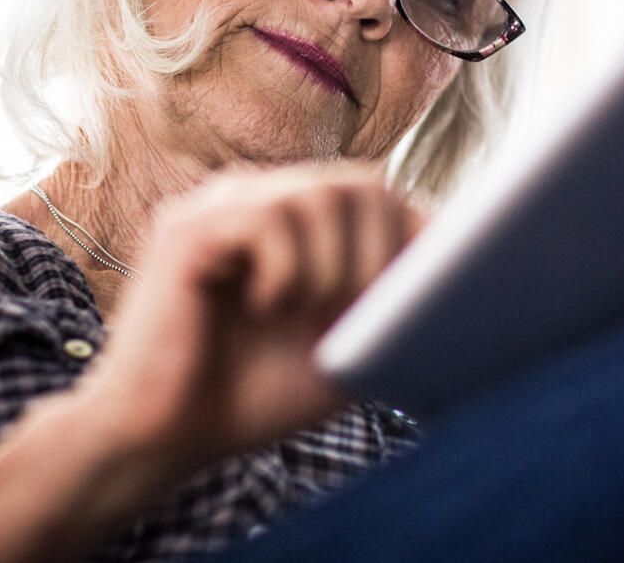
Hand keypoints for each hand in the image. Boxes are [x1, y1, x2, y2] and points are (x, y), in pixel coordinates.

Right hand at [72, 162, 423, 474]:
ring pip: (318, 194)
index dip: (416, 237)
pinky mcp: (186, 230)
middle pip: (359, 183)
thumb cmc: (249, 398)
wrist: (160, 440)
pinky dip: (287, 269)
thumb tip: (463, 284)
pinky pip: (267, 218)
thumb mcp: (342, 352)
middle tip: (359, 316)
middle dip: (380, 254)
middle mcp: (256, 198)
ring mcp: (217, 206)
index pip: (377, 195)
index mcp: (293, 220)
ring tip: (308, 315)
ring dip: (336, 266)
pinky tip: (266, 307)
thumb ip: (389, 311)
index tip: (431, 292)